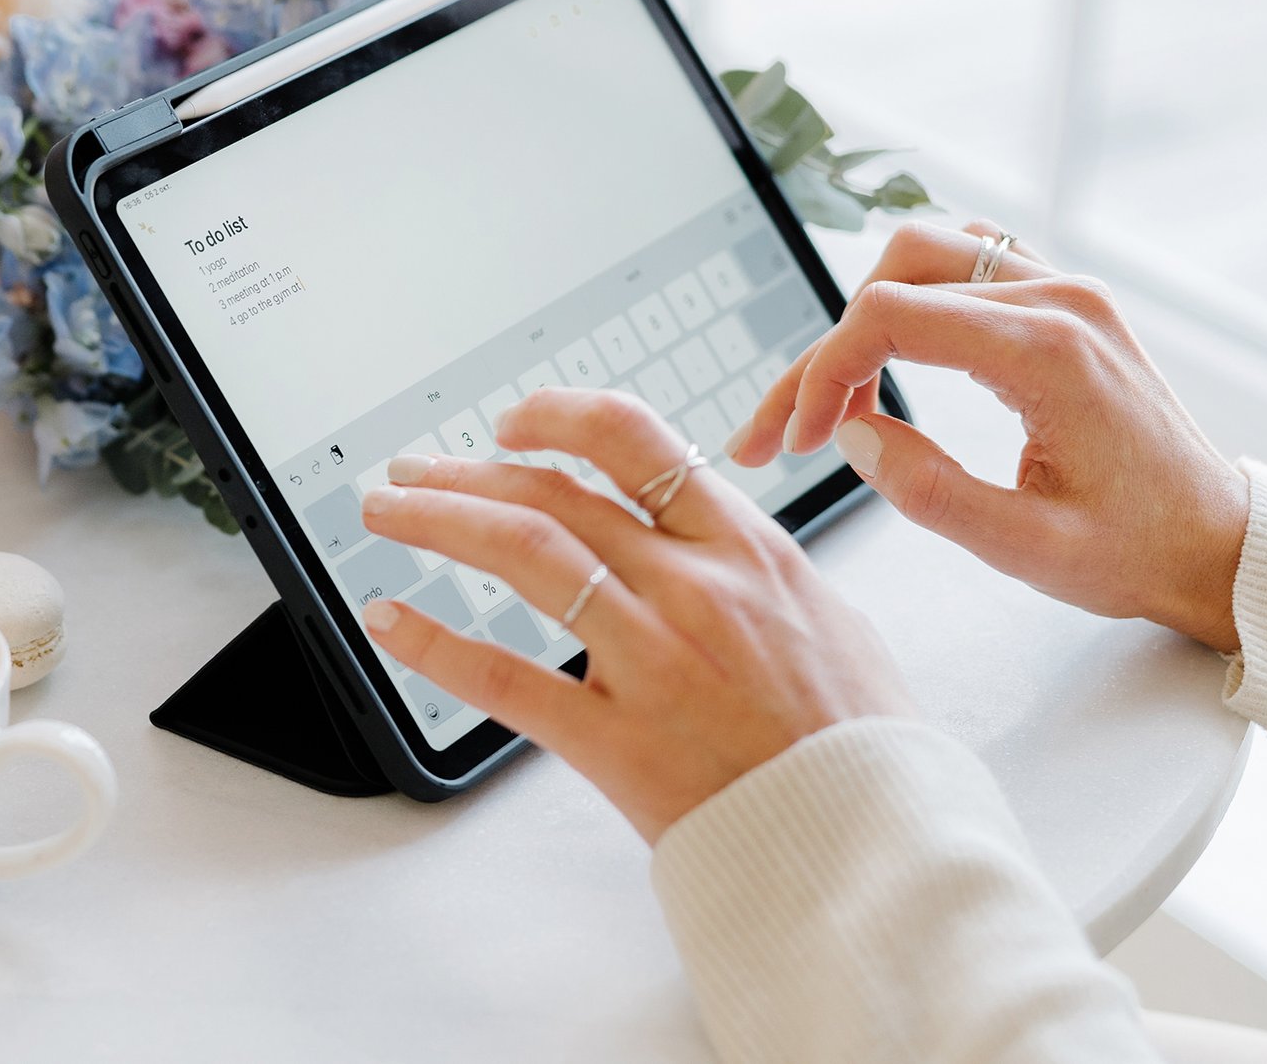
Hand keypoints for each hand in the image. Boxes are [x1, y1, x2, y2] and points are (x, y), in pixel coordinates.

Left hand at [360, 390, 913, 842]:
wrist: (877, 850)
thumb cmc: (859, 745)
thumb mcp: (830, 621)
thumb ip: (759, 568)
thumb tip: (714, 527)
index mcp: (747, 550)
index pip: (634, 440)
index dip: (557, 416)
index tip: (512, 422)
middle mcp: (695, 590)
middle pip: (556, 493)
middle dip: (469, 471)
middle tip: (415, 469)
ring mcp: (654, 661)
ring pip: (525, 555)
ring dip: (441, 522)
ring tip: (389, 512)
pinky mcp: (619, 741)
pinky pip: (507, 678)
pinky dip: (436, 643)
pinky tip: (392, 621)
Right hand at [726, 220, 1249, 652]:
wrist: (1218, 541)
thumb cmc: (1137, 549)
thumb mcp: (1026, 549)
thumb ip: (928, 491)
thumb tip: (851, 436)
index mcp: (1049, 352)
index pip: (889, 315)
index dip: (821, 373)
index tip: (802, 439)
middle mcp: (1058, 299)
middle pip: (891, 282)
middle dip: (826, 355)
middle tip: (796, 432)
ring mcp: (1064, 289)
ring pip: (921, 254)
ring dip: (864, 318)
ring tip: (839, 398)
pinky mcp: (1064, 300)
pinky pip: (965, 260)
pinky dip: (913, 298)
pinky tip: (891, 355)